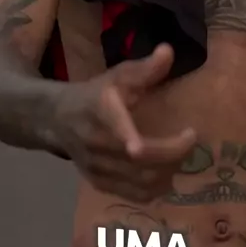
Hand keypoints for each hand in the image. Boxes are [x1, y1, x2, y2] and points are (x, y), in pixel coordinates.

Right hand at [57, 44, 195, 201]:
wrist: (57, 119)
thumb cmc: (95, 94)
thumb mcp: (118, 76)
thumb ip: (145, 68)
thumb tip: (168, 52)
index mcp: (102, 111)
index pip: (117, 127)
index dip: (134, 139)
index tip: (152, 144)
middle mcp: (97, 143)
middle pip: (141, 160)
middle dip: (174, 153)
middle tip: (189, 140)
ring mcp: (97, 167)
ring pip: (141, 181)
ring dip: (169, 172)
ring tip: (179, 156)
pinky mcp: (99, 183)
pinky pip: (134, 195)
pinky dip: (156, 189)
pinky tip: (166, 174)